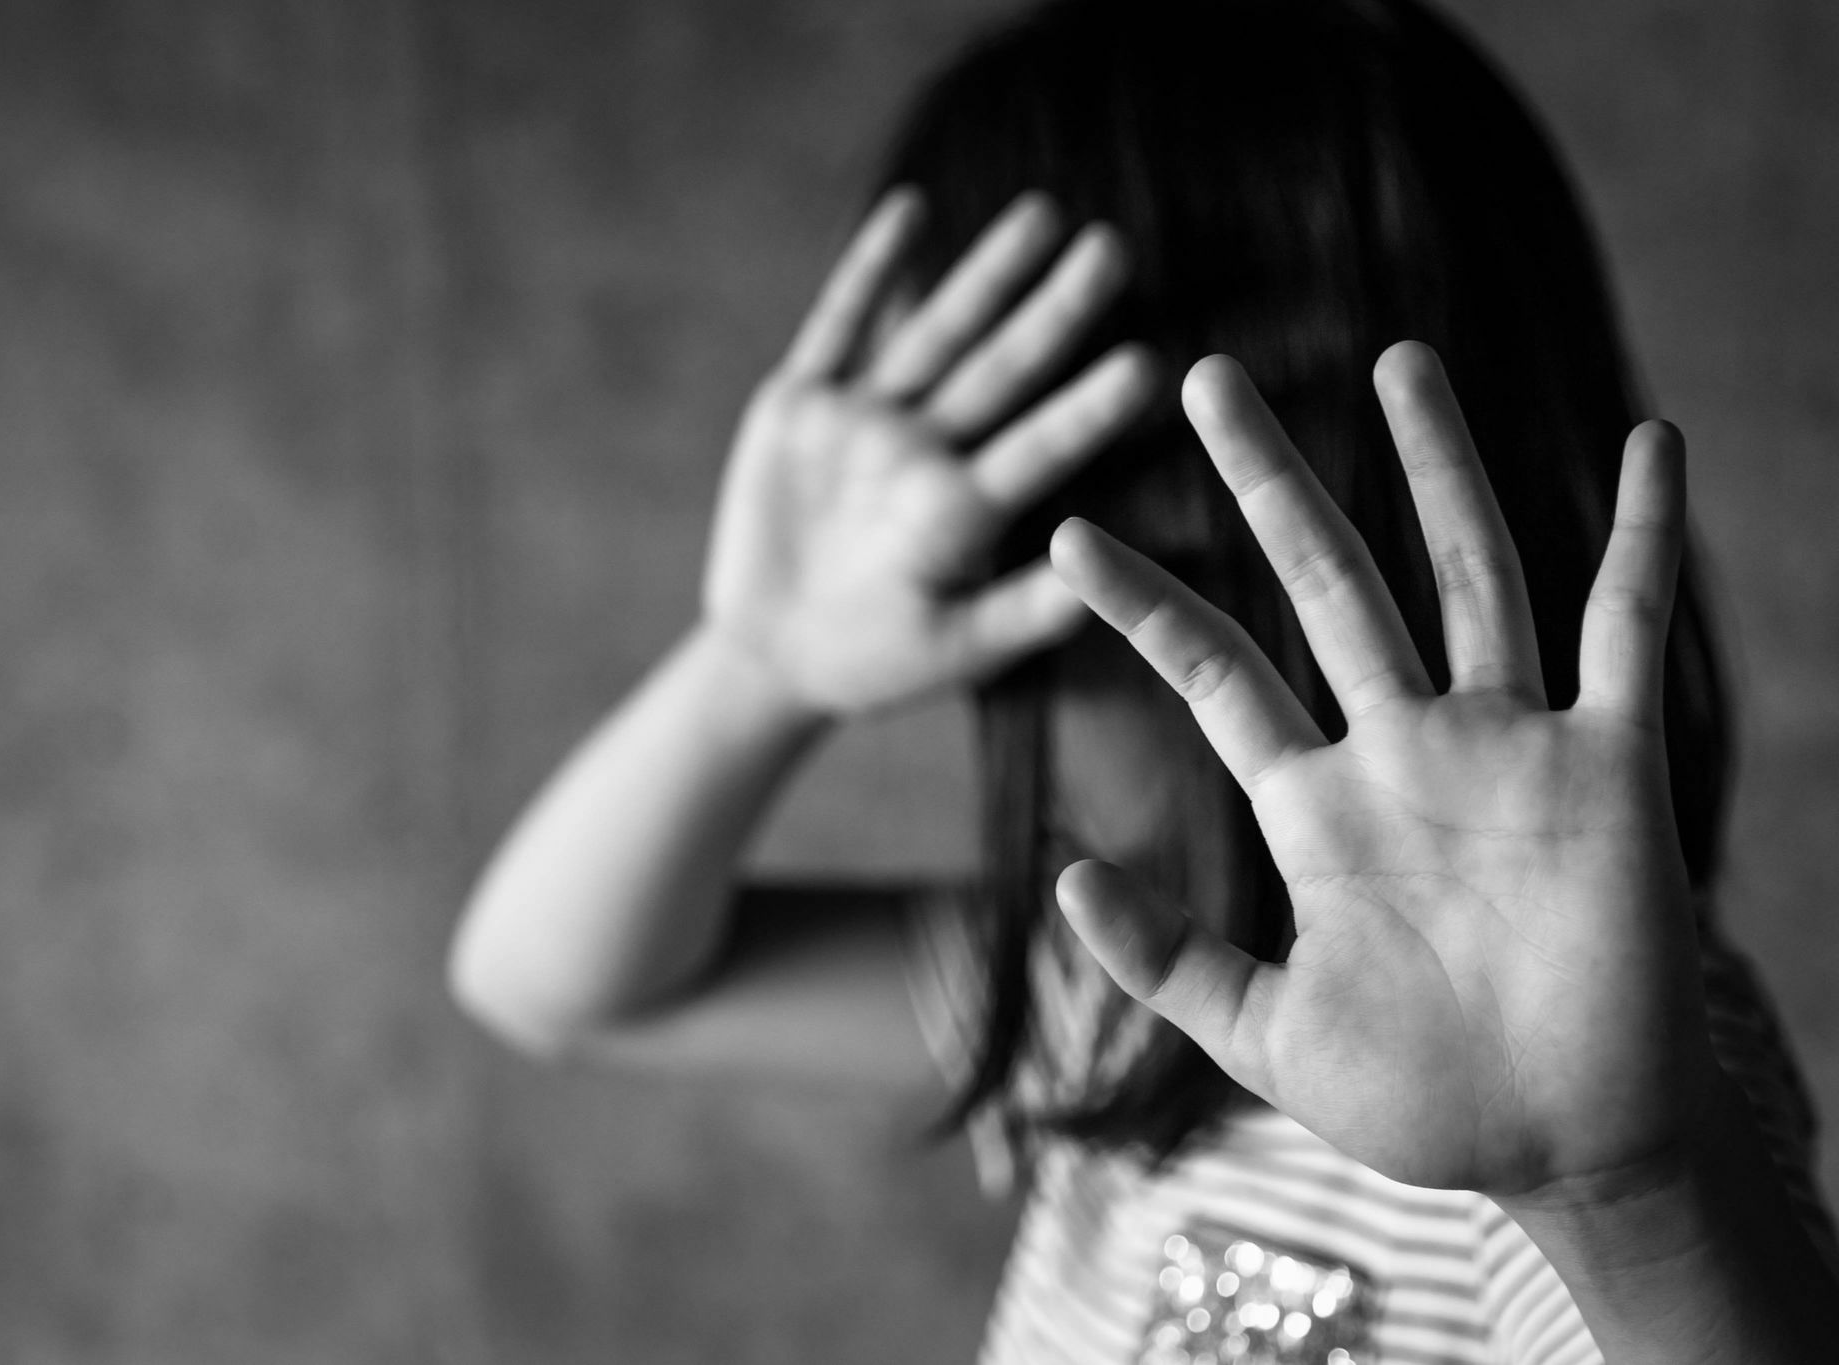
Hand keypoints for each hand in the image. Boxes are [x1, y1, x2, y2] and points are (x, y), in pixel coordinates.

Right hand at [702, 188, 1155, 716]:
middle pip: (998, 368)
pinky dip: (870, 269)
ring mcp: (864, 421)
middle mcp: (923, 450)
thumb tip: (1099, 582)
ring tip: (1041, 214)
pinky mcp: (800, 405)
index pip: (1038, 449)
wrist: (774, 653)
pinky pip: (838, 325)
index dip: (1087, 408)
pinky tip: (912, 209)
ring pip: (933, 332)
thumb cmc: (878, 660)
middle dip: (1053, 310)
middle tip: (1112, 247)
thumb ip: (1022, 615)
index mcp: (964, 510)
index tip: (1148, 363)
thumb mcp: (953, 649)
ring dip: (983, 273)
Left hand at [1049, 343, 1720, 1200]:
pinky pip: (1629, 629)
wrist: (1568, 1150)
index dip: (1142, 604)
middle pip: (1325, 579)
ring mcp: (1508, 747)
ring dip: (1436, 465)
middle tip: (1205, 375)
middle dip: (1267, 478)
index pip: (1214, 674)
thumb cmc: (1422, 1103)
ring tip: (1397, 359)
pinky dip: (1645, 539)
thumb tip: (1063, 880)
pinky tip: (1649, 442)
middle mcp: (1405, 750)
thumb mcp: (1265, 1035)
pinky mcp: (1612, 768)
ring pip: (1467, 571)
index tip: (1064, 538)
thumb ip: (1165, 961)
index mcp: (1317, 807)